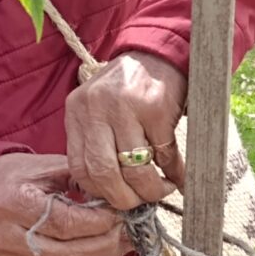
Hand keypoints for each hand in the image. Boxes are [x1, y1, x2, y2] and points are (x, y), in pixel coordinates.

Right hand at [0, 153, 130, 255]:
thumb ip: (80, 179)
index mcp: (11, 203)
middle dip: (107, 244)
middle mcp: (6, 237)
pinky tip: (102, 250)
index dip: (100, 221)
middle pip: (67, 253)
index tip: (125, 212)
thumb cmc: (12, 176)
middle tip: (133, 231)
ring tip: (124, 242)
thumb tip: (119, 196)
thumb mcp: (44, 166)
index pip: (65, 222)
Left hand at [63, 51, 186, 211]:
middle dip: (124, 198)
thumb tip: (104, 193)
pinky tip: (177, 177)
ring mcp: (126, 106)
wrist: (159, 52)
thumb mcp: (100, 108)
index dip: (99, 191)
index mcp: (77, 110)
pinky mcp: (156, 107)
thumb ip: (96, 142)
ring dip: (150, 188)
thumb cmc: (128, 88)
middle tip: (139, 203)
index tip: (115, 199)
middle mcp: (97, 108)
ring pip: (134, 167)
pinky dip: (173, 172)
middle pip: (103, 172)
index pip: (78, 167)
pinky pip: (164, 153)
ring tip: (160, 190)